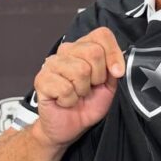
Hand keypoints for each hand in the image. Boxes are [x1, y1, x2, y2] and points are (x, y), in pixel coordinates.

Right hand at [31, 27, 124, 147]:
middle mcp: (67, 51)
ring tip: (77, 94)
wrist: (69, 126)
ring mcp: (52, 63)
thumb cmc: (88, 104)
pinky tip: (66, 100)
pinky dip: (70, 100)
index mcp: (84, 47)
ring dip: (83, 90)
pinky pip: (65, 88)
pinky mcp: (42, 79)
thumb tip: (118, 64)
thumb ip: (115, 70)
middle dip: (98, 76)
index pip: (102, 35)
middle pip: (93, 52)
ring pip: (80, 70)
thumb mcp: (110, 86)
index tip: (117, 73)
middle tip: (91, 87)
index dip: (113, 54)